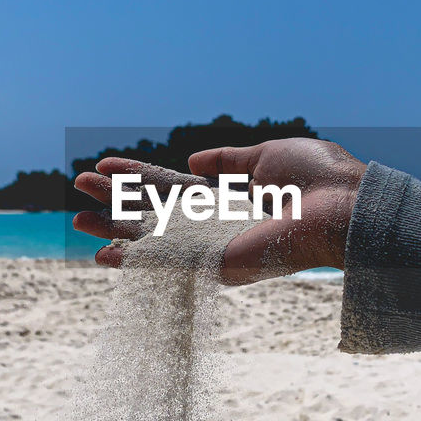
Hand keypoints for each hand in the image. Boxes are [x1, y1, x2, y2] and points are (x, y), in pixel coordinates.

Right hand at [72, 138, 365, 285]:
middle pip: (154, 211)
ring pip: (152, 237)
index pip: (172, 188)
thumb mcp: (268, 155)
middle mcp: (217, 224)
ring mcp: (213, 247)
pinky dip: (132, 262)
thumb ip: (228, 160)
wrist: (344, 210)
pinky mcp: (216, 266)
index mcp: (230, 197)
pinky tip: (101, 255)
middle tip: (79, 188)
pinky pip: (166, 265)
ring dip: (113, 228)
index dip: (138, 177)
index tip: (105, 167)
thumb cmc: (319, 181)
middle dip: (116, 200)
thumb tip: (193, 159)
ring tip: (77, 218)